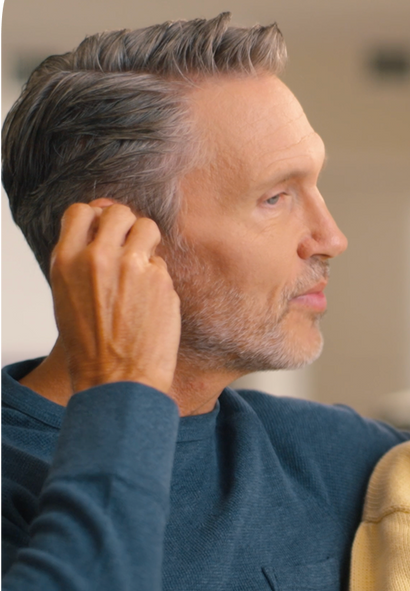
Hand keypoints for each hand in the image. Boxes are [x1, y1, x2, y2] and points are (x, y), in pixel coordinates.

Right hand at [50, 200, 180, 395]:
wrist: (117, 379)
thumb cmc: (90, 345)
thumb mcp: (67, 296)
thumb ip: (80, 259)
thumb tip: (98, 226)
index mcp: (67, 260)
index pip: (82, 211)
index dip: (96, 218)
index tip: (104, 230)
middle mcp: (100, 257)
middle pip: (120, 212)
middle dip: (127, 224)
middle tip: (130, 244)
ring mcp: (133, 267)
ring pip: (148, 228)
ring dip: (148, 241)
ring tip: (143, 267)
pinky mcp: (161, 280)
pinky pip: (162, 264)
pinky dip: (158, 277)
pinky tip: (150, 302)